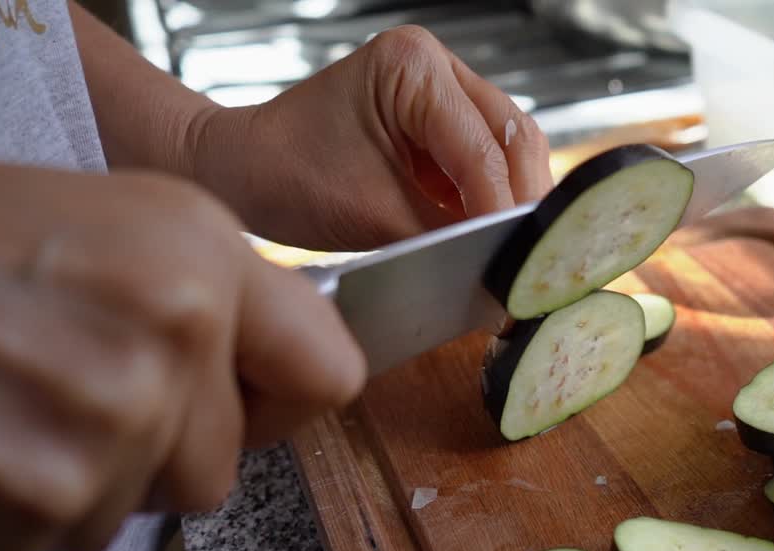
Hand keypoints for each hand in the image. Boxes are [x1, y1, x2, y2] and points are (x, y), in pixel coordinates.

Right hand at [0, 156, 365, 550]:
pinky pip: (40, 545)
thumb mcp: (106, 219)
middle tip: (61, 383)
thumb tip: (272, 373)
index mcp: (200, 253)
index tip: (244, 400)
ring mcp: (101, 425)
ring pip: (123, 514)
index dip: (279, 400)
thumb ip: (206, 296)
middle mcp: (168, 335)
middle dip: (148, 450)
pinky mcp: (28, 500)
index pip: (329, 374)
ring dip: (63, 481)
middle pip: (217, 470)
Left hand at [186, 25, 553, 250]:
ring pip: (510, 145)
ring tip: (513, 248)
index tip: (517, 260)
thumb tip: (502, 264)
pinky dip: (492, 196)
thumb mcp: (374, 215)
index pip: (483, 147)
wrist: (244, 170)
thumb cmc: (286, 178)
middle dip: (521, 199)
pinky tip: (491, 232)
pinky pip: (487, 157)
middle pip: (514, 135)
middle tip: (528, 256)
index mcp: (411, 66)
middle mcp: (434, 63)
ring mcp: (440, 86)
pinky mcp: (440, 117)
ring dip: (513, 198)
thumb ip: (446, 234)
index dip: (503, 209)